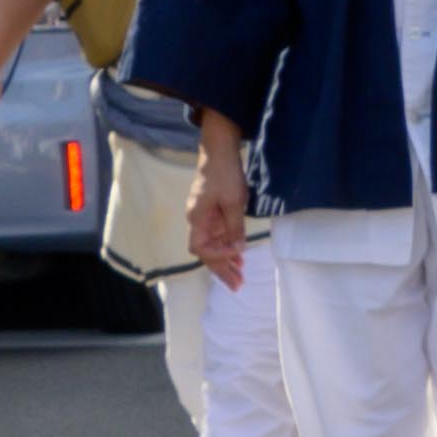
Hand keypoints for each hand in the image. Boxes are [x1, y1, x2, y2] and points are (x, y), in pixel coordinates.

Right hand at [187, 125, 250, 290]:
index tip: (237, 254)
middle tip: (237, 285)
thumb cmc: (224, 174)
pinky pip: (218, 236)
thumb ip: (235, 227)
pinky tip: (239, 257)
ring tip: (239, 276)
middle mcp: (197, 220)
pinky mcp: (213, 213)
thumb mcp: (234, 201)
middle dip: (221, 269)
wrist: (220, 151)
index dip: (218, 256)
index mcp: (197, 218)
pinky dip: (228, 247)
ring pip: (212, 246)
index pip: (201, 248)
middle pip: (206, 252)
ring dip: (225, 261)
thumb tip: (238, 250)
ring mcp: (205, 217)